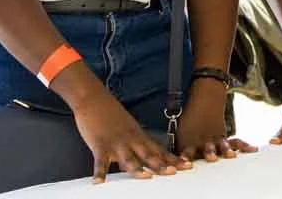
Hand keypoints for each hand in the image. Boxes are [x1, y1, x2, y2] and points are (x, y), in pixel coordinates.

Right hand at [70, 87, 185, 182]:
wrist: (94, 98)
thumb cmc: (111, 114)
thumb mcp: (129, 127)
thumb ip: (136, 143)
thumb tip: (143, 158)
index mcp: (139, 136)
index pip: (159, 150)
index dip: (173, 159)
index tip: (187, 165)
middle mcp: (131, 140)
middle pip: (148, 155)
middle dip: (162, 165)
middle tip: (175, 172)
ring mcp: (116, 142)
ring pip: (128, 158)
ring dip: (137, 169)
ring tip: (147, 178)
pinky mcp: (100, 144)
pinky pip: (99, 161)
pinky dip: (99, 172)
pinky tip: (99, 182)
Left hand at [176, 80, 257, 162]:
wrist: (205, 99)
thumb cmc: (189, 120)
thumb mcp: (180, 134)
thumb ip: (180, 150)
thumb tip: (177, 164)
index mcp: (188, 141)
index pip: (186, 153)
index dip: (186, 159)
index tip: (186, 163)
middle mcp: (203, 141)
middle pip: (205, 149)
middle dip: (208, 153)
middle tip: (211, 158)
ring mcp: (215, 139)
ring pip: (221, 145)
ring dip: (225, 150)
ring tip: (231, 155)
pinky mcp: (224, 136)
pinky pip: (236, 142)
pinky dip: (244, 146)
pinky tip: (253, 149)